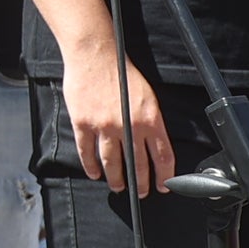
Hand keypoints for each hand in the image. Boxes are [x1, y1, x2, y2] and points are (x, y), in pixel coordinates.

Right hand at [60, 40, 173, 194]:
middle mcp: (129, 126)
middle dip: (141, 183)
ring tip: (118, 187)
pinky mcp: (84, 123)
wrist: (94, 55)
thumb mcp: (147, 95)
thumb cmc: (120, 71)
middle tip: (141, 193)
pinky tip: (95, 173)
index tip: (163, 185)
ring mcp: (104, 126)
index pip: (162, 155)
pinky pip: (87, 152)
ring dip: (116, 179)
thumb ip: (150, 120)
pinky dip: (91, 166)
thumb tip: (152, 143)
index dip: (164, 175)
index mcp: (149, 118)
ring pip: (112, 162)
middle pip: (138, 164)